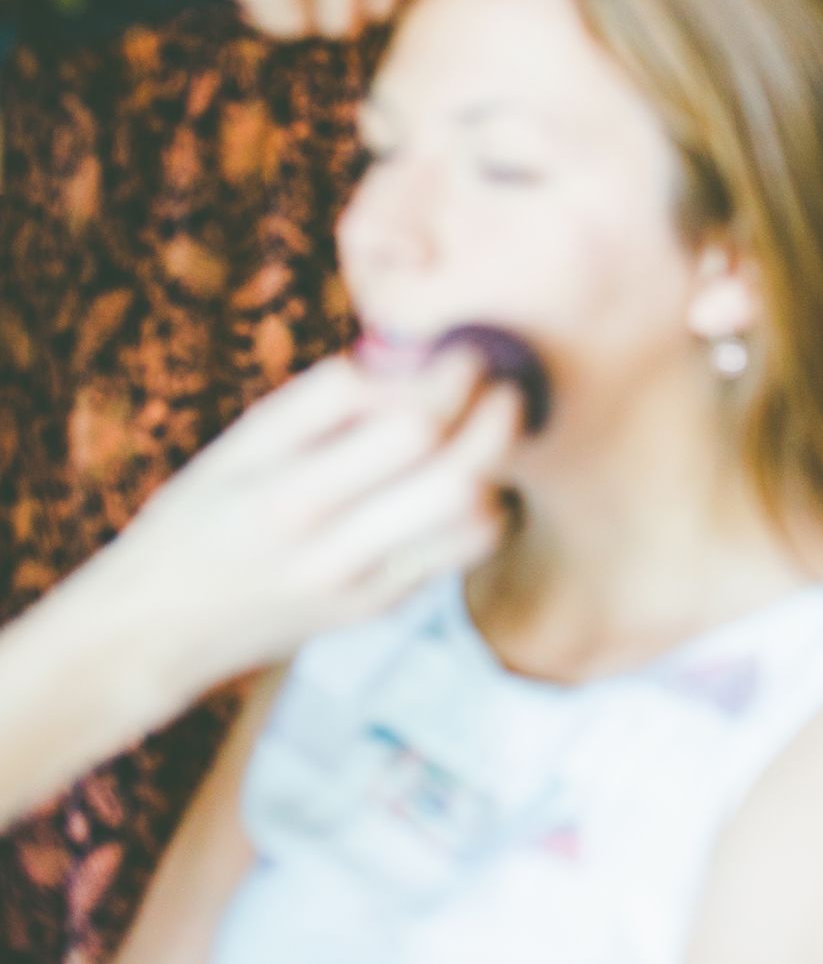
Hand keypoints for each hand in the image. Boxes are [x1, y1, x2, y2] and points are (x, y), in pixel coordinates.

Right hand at [82, 348, 519, 702]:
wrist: (158, 630)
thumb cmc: (199, 517)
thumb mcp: (239, 447)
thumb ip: (323, 402)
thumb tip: (406, 360)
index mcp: (289, 493)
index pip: (408, 429)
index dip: (451, 381)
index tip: (463, 354)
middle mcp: (332, 548)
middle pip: (457, 478)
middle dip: (495, 421)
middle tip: (501, 388)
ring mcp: (362, 588)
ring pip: (473, 523)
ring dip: (495, 470)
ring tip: (486, 434)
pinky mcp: (379, 610)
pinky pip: (458, 555)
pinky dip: (480, 508)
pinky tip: (467, 480)